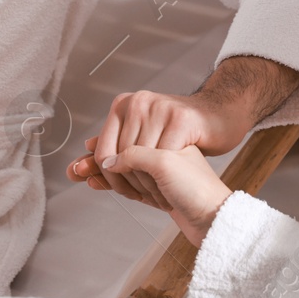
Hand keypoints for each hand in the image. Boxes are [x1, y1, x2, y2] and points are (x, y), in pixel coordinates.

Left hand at [67, 56, 298, 197]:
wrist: (219, 119)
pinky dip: (163, 176)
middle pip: (118, 155)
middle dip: (124, 181)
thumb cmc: (179, 134)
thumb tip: (79, 162)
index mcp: (123, 103)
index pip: (101, 148)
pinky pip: (162, 157)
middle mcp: (139, 101)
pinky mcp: (182, 120)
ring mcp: (160, 108)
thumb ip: (111, 150)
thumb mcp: (141, 141)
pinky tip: (168, 184)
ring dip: (143, 183)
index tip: (116, 188)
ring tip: (153, 192)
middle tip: (136, 196)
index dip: (105, 174)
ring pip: (139, 159)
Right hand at [92, 141, 232, 246]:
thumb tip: (108, 160)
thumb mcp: (164, 163)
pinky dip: (113, 181)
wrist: (218, 217)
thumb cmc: (199, 188)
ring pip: (121, 166)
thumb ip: (134, 156)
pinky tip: (97, 182)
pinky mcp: (159, 183)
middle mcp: (159, 141)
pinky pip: (129, 179)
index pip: (120, 139)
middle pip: (118, 151)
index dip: (105, 156)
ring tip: (82, 176)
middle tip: (75, 171)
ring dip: (104, 173)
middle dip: (99, 162)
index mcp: (161, 128)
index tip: (87, 167)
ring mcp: (158, 162)